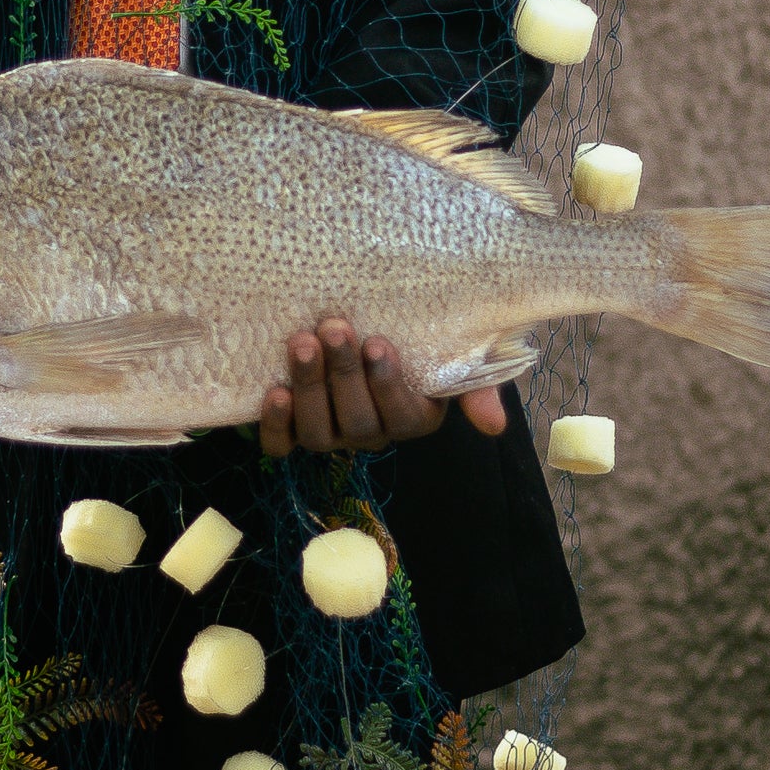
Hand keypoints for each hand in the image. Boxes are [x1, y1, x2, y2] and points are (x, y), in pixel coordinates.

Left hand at [259, 316, 507, 461]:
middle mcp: (371, 434)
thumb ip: (477, 386)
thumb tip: (495, 425)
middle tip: (335, 328)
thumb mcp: (459, 356)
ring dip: (310, 388)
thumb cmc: (420, 339)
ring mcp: (331, 434)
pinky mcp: (294, 430)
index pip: (402, 418)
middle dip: (344, 375)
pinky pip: (282, 445)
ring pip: (318, 433)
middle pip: (357, 424)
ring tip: (303, 344)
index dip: (387, 385)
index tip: (378, 343)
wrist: (373, 324)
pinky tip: (275, 392)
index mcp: (414, 419)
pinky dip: (276, 424)